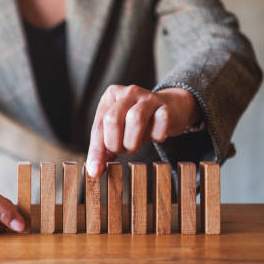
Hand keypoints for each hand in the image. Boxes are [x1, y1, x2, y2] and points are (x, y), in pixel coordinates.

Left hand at [86, 85, 200, 176]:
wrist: (169, 110)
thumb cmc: (136, 123)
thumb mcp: (117, 132)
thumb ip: (104, 148)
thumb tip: (94, 170)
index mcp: (110, 96)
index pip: (98, 125)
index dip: (96, 150)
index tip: (95, 170)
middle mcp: (127, 93)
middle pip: (112, 119)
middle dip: (115, 143)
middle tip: (122, 150)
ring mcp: (148, 97)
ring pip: (135, 119)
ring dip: (133, 141)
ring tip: (134, 146)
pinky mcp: (166, 106)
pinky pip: (160, 122)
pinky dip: (156, 136)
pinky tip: (155, 136)